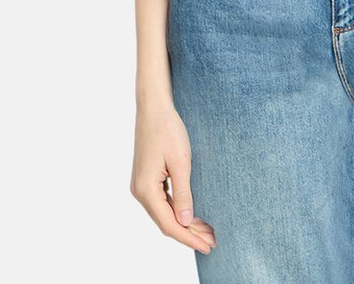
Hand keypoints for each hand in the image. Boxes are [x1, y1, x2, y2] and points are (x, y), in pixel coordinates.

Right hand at [130, 102, 217, 253]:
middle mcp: (140, 191)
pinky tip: (192, 214)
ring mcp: (142, 185)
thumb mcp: (181, 162)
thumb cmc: (168, 129)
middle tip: (213, 241)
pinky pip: (163, 202)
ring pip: (165, 213)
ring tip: (207, 231)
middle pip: (166, 222)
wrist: (154, 107)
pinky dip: (178, 210)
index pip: (169, 224)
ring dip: (185, 223)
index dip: (189, 238)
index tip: (208, 246)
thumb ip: (183, 193)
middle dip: (189, 233)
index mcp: (146, 190)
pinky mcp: (147, 179)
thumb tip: (185, 222)